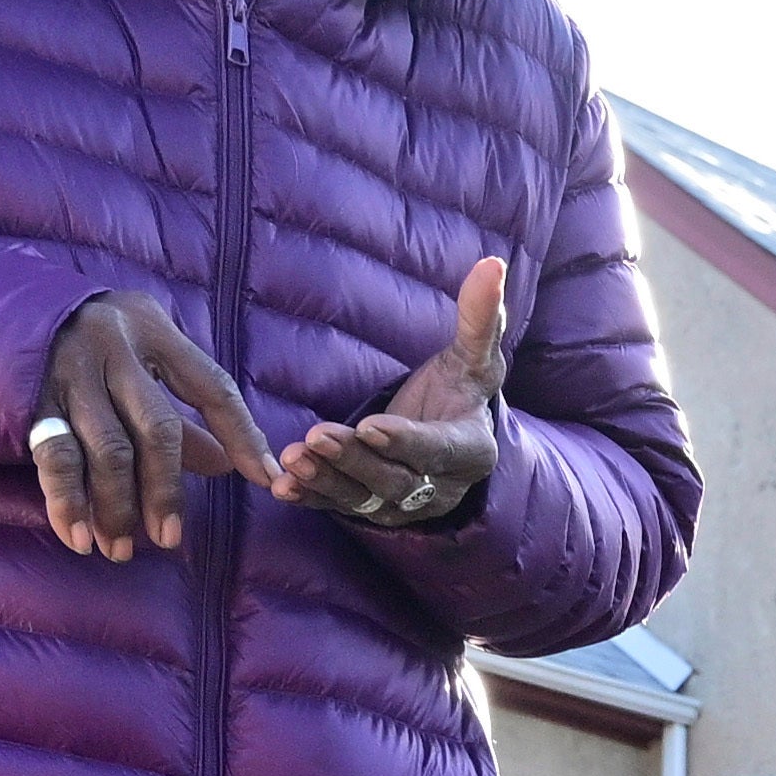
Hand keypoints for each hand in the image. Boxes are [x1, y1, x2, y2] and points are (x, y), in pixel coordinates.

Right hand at [34, 294, 287, 562]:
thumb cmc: (89, 342)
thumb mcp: (138, 356)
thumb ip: (177, 407)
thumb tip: (225, 466)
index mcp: (153, 330)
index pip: (212, 387)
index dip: (244, 436)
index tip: (268, 480)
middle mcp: (114, 345)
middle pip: (157, 428)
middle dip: (166, 490)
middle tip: (168, 537)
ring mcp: (70, 371)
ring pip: (108, 451)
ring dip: (117, 507)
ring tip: (120, 549)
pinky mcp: (32, 397)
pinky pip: (56, 458)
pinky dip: (67, 502)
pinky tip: (78, 536)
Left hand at [283, 255, 518, 529]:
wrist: (448, 435)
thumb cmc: (461, 390)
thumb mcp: (474, 357)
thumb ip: (480, 318)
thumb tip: (492, 263)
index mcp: (470, 450)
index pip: (438, 450)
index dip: (406, 441)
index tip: (371, 425)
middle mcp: (439, 488)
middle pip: (396, 480)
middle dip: (355, 460)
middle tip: (316, 436)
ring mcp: (405, 506)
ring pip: (365, 499)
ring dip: (328, 481)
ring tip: (294, 458)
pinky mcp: (373, 511)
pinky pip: (340, 508)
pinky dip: (313, 499)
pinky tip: (283, 487)